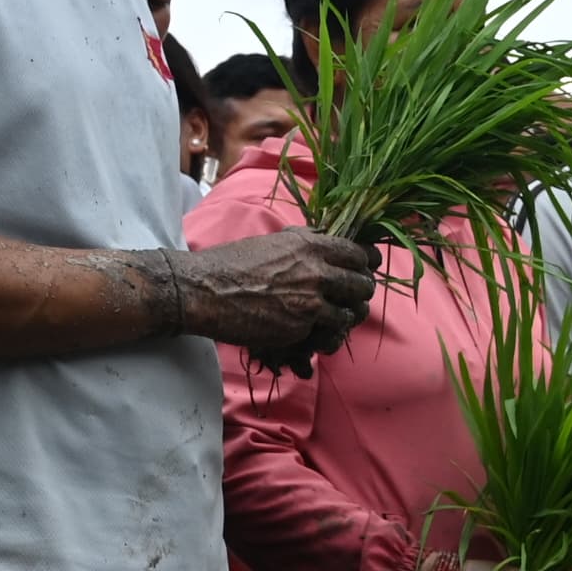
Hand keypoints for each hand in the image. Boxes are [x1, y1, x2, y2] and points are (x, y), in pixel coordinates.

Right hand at [180, 229, 379, 359]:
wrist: (204, 290)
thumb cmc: (231, 264)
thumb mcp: (271, 242)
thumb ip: (302, 241)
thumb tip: (323, 236)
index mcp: (309, 245)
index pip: (358, 253)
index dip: (367, 263)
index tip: (366, 268)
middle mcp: (316, 270)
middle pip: (363, 284)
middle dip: (360, 292)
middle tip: (352, 297)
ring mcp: (312, 300)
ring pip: (353, 312)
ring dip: (347, 316)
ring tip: (336, 318)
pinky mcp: (302, 326)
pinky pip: (331, 332)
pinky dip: (328, 334)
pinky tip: (319, 334)